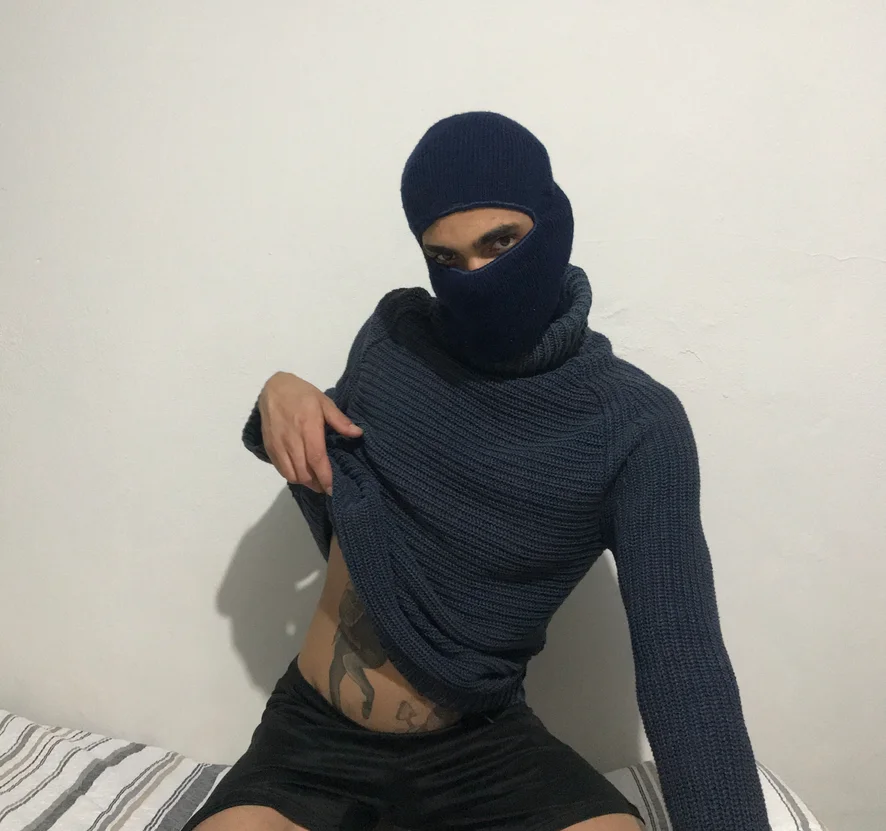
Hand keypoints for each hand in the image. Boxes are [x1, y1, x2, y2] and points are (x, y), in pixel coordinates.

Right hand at [257, 372, 362, 493]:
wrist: (274, 389)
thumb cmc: (302, 395)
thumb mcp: (324, 402)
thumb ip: (340, 420)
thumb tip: (358, 434)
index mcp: (308, 427)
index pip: (316, 458)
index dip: (325, 476)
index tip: (332, 489)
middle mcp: (291, 439)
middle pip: (303, 471)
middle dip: (316, 484)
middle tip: (326, 487)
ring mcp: (278, 444)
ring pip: (291, 474)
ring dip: (304, 482)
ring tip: (315, 481)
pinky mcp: (269, 447)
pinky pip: (280, 469)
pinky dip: (291, 476)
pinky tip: (301, 473)